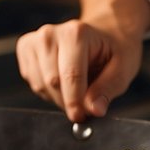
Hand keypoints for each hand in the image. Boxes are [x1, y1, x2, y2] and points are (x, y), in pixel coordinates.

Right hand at [15, 18, 143, 123]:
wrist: (105, 32)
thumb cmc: (113, 49)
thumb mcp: (123, 69)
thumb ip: (108, 89)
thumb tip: (94, 110)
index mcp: (76, 33)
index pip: (70, 75)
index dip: (75, 102)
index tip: (81, 117)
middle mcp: (51, 34)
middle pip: (52, 82)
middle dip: (68, 101)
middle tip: (85, 105)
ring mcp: (35, 41)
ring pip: (40, 85)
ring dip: (58, 97)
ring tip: (77, 87)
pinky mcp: (26, 49)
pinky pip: (33, 83)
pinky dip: (48, 90)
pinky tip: (63, 81)